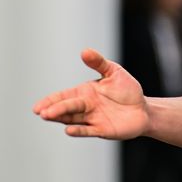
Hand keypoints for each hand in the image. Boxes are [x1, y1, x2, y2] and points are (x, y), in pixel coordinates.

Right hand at [32, 49, 149, 138]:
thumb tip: (85, 51)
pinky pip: (88, 130)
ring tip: (48, 116)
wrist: (144, 109)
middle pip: (67, 108)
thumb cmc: (127, 90)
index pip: (63, 97)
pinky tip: (68, 130)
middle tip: (42, 112)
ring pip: (73, 119)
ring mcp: (92, 119)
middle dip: (54, 109)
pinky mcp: (102, 130)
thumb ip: (99, 63)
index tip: (37, 107)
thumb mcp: (114, 72)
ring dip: (61, 118)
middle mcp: (85, 107)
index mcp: (84, 93)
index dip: (50, 101)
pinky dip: (78, 131)